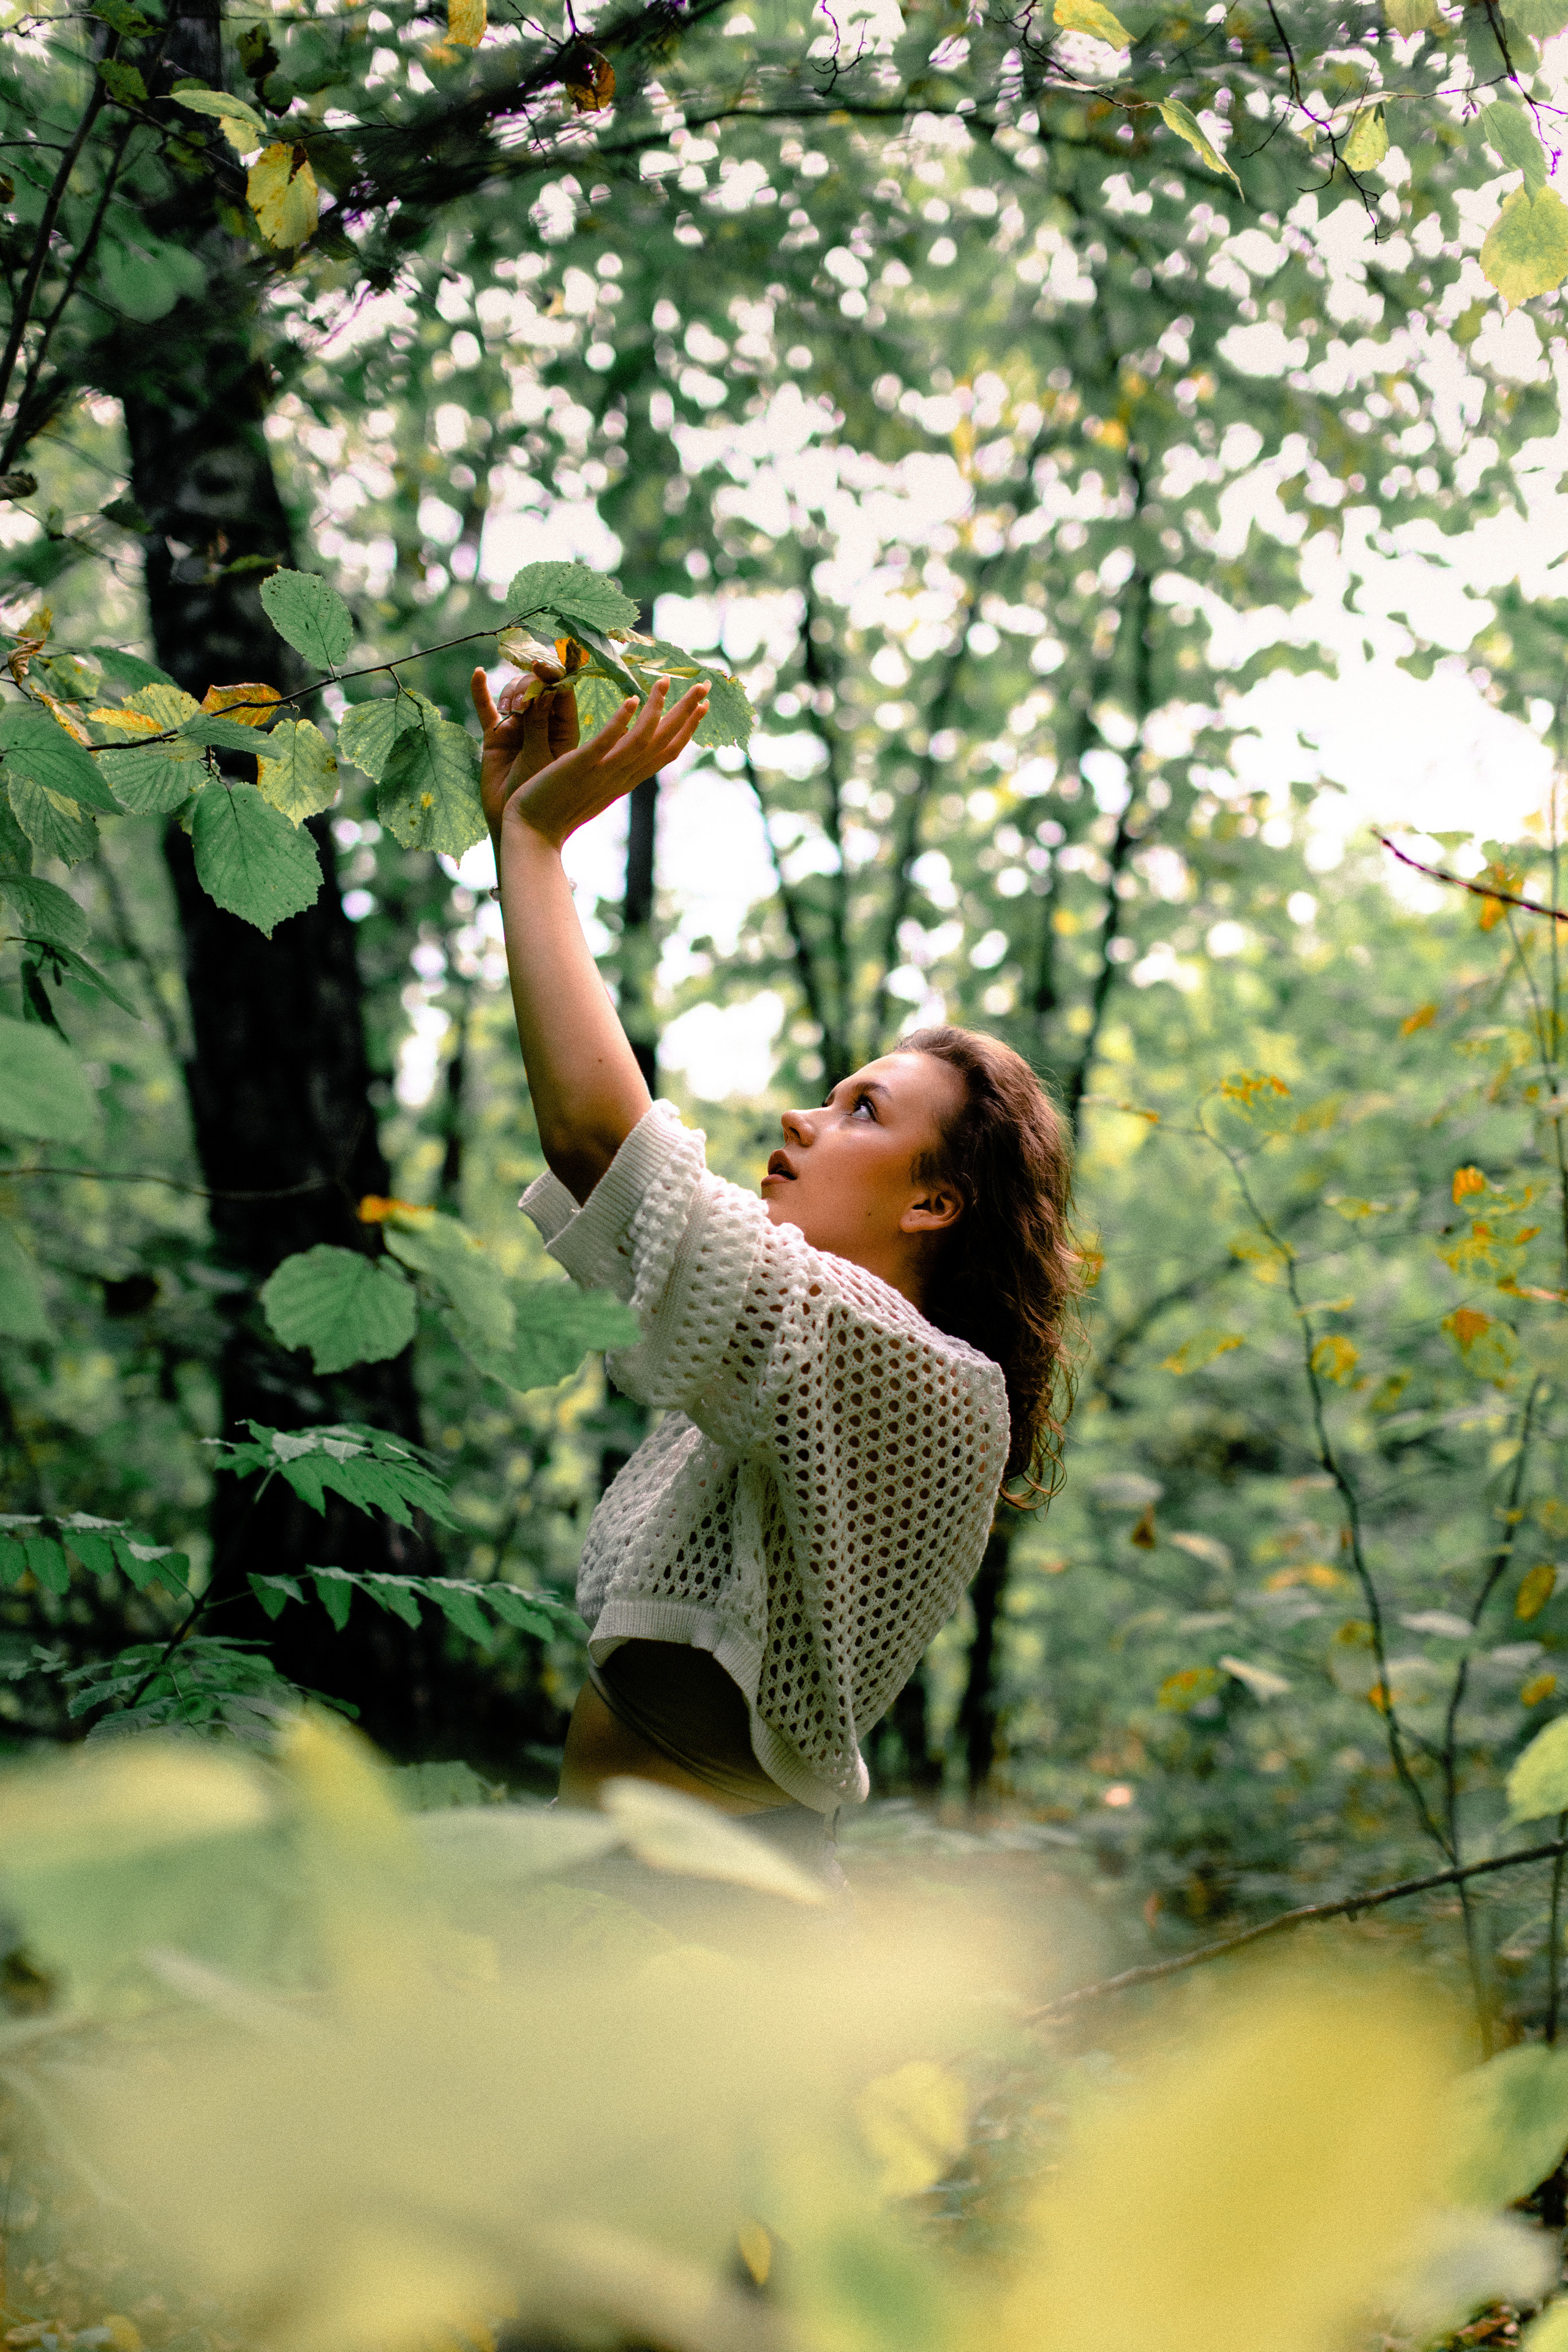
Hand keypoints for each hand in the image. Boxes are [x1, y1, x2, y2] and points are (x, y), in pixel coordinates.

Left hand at [470, 667, 707, 850]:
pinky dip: (621, 723)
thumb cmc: (556, 810)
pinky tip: (631, 700)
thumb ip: (609, 769)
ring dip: (658, 709)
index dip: (686, 728)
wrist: (533, 834)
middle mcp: (622, 776)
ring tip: (665, 681)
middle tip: (705, 685)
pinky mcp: (580, 767)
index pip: (666, 751)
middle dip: (687, 712)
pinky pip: (606, 743)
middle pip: (664, 742)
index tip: (700, 705)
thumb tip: (619, 752)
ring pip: (642, 739)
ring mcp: (603, 772)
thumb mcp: (592, 786)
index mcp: (627, 780)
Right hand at [471, 662, 578, 841]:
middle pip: (536, 687)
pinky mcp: (495, 735)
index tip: (543, 666)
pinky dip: (481, 691)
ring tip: (510, 707)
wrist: (516, 824)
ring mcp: (518, 727)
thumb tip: (544, 690)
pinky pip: (486, 709)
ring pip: (514, 693)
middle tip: (521, 701)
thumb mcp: (541, 758)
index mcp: (563, 729)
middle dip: (529, 685)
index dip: (553, 676)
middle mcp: (542, 723)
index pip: (561, 692)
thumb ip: (539, 724)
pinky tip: (477, 674)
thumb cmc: (539, 797)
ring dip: (511, 691)